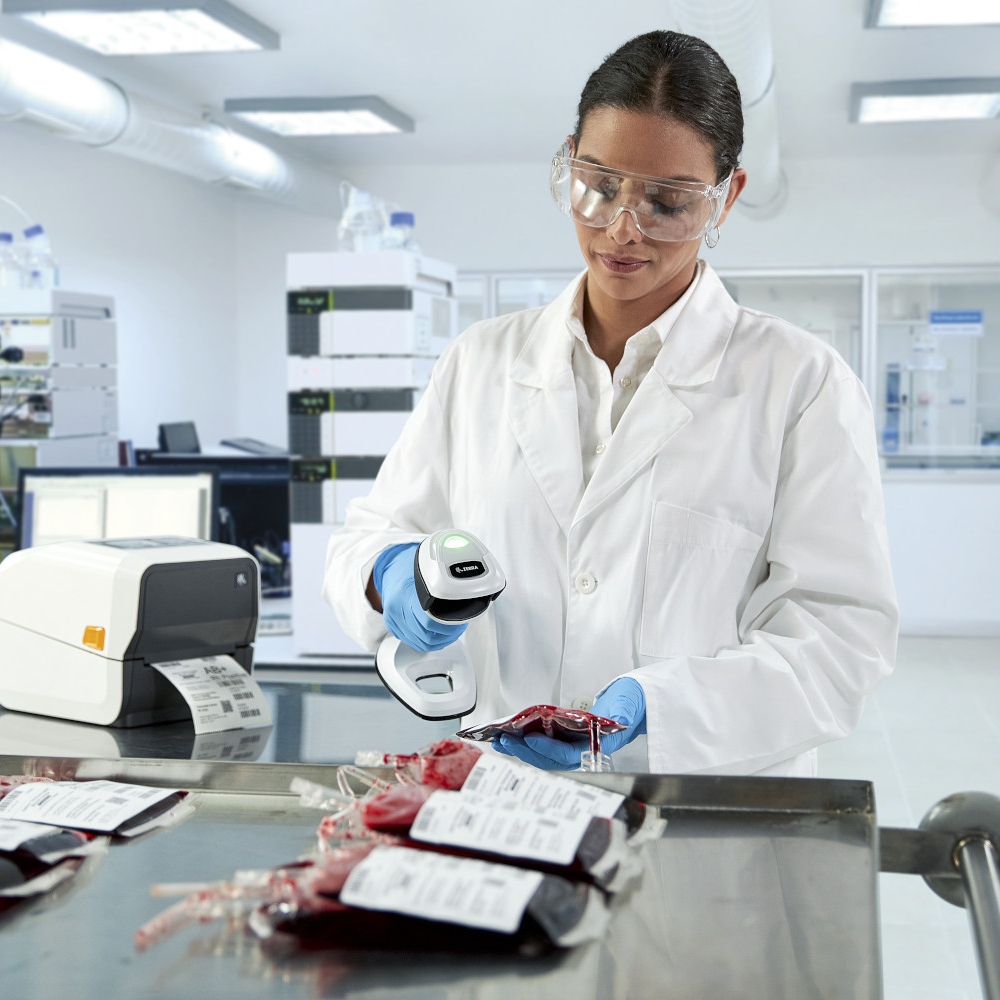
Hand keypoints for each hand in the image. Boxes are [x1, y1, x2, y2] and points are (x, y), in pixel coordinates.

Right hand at [372, 542, 467, 651]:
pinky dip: (427, 642)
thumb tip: (467, 589)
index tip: (460, 621)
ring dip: (439, 641)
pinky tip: (438, 635)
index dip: (448, 626)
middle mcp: (396, 608)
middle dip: (447, 635)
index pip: (429, 621)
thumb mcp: (428, 567)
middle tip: (460, 626)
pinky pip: (412, 642)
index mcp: (405, 592)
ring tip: (452, 631)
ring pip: (420, 643)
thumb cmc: (410, 565)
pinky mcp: (392, 625)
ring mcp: (393, 618)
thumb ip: (443, 581)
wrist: (390, 565)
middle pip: (426, 636)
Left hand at [492, 678, 645, 769]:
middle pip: (550, 759)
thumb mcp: (629, 704)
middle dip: (526, 752)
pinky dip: (526, 743)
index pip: (568, 754)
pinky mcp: (566, 739)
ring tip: (500, 741)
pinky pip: (543, 746)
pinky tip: (511, 739)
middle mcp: (583, 749)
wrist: (634, 704)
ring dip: (521, 750)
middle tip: (505, 741)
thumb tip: (619, 718)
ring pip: (544, 756)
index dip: (549, 749)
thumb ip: (624, 712)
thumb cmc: (632, 703)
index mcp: (598, 745)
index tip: (530, 739)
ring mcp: (573, 745)